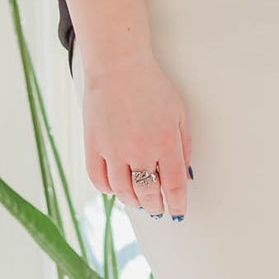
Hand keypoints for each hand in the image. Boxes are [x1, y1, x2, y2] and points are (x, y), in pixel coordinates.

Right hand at [80, 51, 192, 219]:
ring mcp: (114, 150)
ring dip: (133, 201)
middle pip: (148, 193)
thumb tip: (185, 173)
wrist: (119, 66)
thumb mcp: (180, 113)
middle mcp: (140, 150)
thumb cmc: (151, 86)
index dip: (177, 204)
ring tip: (140, 200)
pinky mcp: (93, 145)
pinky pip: (98, 179)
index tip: (177, 212)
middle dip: (156, 206)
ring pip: (123, 191)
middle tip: (158, 208)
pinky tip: (116, 188)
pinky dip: (108, 189)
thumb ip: (184, 146)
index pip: (174, 186)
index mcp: (166, 143)